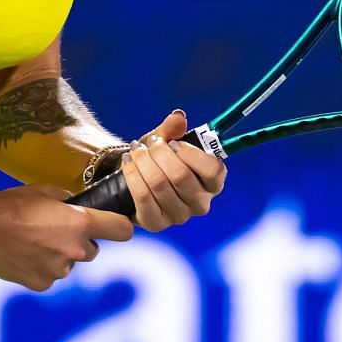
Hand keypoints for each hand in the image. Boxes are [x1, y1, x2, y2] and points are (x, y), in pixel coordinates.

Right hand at [0, 185, 133, 291]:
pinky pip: (49, 276)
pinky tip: (23, 254)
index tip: (117, 227)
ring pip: (68, 264)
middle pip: (92, 250)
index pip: (122, 230)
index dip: (120, 227)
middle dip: (80, 242)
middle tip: (55, 231)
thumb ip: (69, 202)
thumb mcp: (46, 191)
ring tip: (32, 241)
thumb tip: (76, 207)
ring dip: (58, 255)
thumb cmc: (12, 203)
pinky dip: (41, 268)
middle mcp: (74, 250)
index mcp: (80, 224)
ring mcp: (58, 270)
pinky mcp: (41, 284)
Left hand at [121, 109, 226, 232]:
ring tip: (135, 150)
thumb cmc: (158, 159)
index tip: (174, 143)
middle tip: (149, 143)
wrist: (136, 177)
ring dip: (143, 162)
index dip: (191, 153)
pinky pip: (143, 198)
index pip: (213, 170)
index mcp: (213, 183)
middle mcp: (200, 203)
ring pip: (159, 185)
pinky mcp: (156, 224)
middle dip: (160, 154)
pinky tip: (128, 164)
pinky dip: (132, 176)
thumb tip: (178, 117)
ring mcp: (179, 216)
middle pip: (180, 176)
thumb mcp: (166, 140)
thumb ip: (173, 128)